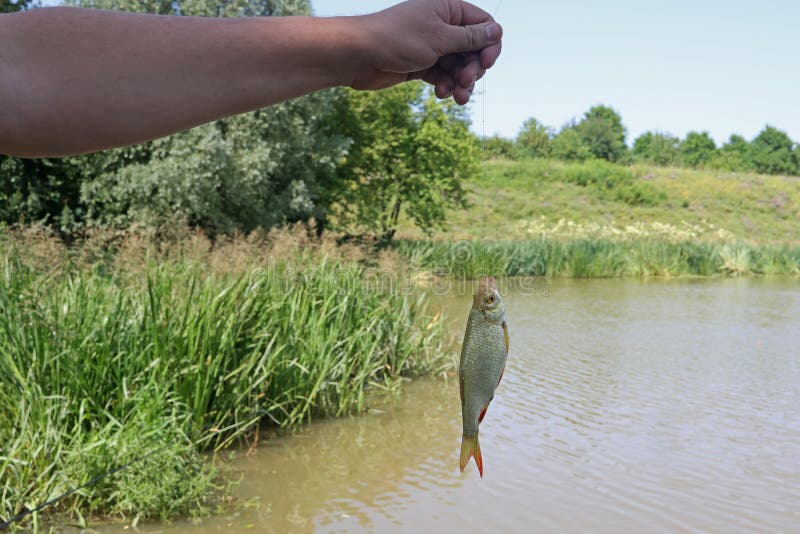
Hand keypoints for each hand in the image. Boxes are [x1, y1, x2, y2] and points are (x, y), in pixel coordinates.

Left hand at [352, 0, 502, 103]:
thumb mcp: (439, 38)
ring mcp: (432, 45)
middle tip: (465, 82)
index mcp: (449, 9)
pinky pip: (443, 75)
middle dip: (473, 68)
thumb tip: (497, 31)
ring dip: (461, 82)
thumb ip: (470, 37)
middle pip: (473, 49)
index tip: (485, 64)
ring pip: (458, 66)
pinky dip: (445, 85)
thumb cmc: (397, 39)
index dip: (489, 46)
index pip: (484, 25)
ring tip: (456, 97)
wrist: (359, 55)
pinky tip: (441, 94)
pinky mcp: (421, 63)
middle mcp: (442, 25)